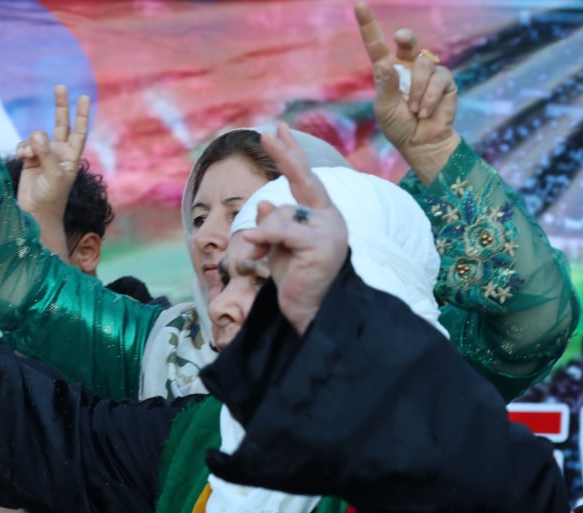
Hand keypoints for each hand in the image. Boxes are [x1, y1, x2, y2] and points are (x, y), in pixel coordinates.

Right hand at [14, 85, 90, 223]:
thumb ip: (46, 153)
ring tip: (29, 156)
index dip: (82, 115)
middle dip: (60, 107)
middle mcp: (59, 153)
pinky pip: (25, 144)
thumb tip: (38, 133)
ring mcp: (44, 155)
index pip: (79, 131)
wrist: (36, 212)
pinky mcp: (30, 159)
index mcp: (71, 156)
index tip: (84, 97)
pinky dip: (23, 148)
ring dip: (31, 143)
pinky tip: (23, 157)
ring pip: (36, 136)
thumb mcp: (53, 175)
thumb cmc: (52, 197)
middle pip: (61, 124)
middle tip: (60, 87)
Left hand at [235, 124, 348, 336]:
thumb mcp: (278, 247)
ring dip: (260, 236)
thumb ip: (274, 224)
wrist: (310, 311)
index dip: (292, 154)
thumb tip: (265, 202)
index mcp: (321, 215)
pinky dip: (263, 237)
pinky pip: (283, 231)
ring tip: (254, 255)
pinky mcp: (321, 245)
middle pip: (305, 179)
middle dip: (285, 155)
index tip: (278, 131)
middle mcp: (329, 218)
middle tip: (267, 132)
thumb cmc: (297, 279)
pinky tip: (253, 246)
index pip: (306, 179)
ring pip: (282, 214)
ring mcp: (328, 230)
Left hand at [355, 2, 458, 179]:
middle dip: (405, 37)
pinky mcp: (444, 80)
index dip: (368, 25)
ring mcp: (427, 71)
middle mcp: (407, 66)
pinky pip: (438, 78)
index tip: (359, 5)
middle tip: (401, 39)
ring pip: (423, 63)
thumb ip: (385, 87)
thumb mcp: (385, 109)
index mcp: (388, 70)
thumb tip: (384, 63)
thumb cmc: (399, 126)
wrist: (422, 143)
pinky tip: (424, 111)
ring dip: (417, 90)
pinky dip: (429, 97)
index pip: (376, 45)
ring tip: (414, 110)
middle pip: (407, 40)